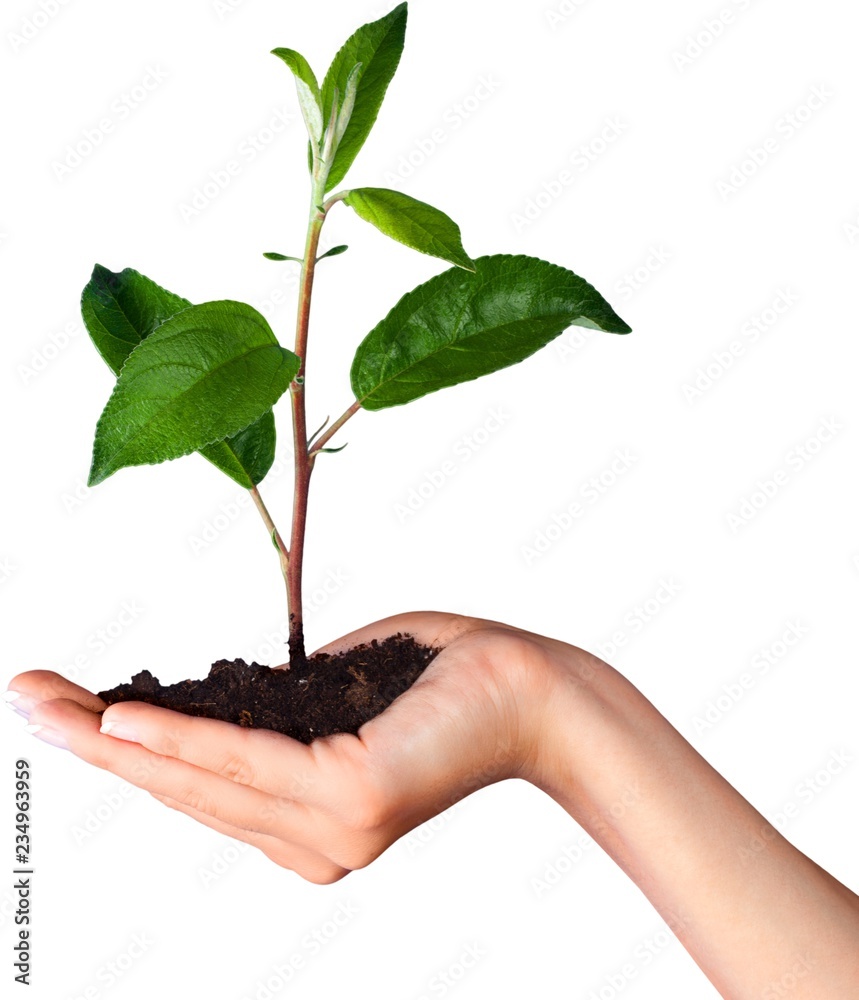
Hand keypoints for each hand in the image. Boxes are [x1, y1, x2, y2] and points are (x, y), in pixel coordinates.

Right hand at [6, 611, 565, 881]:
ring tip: (48, 704)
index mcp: (302, 823)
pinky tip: (123, 721)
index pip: (198, 785)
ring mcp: (330, 829)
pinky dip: (182, 738)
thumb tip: (206, 700)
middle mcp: (309, 842)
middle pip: (183, 787)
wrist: (529, 689)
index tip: (68, 709)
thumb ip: (271, 712)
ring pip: (202, 776)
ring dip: (116, 739)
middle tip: (27, 696)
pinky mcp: (353, 798)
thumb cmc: (435, 680)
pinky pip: (248, 760)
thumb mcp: (332, 695)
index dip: (126, 750)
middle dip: (96, 743)